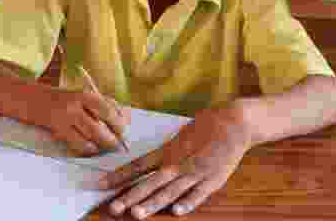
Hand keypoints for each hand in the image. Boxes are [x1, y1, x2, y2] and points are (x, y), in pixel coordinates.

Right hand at [40, 86, 129, 156]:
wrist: (35, 100)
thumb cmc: (66, 99)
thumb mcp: (84, 95)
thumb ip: (105, 104)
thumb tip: (124, 118)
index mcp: (86, 94)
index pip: (108, 110)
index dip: (119, 124)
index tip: (125, 133)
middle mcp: (76, 105)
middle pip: (99, 126)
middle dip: (111, 139)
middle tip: (118, 145)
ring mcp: (66, 118)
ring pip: (89, 136)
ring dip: (101, 144)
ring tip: (107, 147)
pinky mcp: (58, 129)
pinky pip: (77, 143)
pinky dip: (88, 148)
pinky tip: (92, 148)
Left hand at [98, 105, 252, 217]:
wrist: (235, 122)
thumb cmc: (208, 125)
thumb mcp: (181, 134)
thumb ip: (166, 150)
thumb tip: (150, 162)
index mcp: (169, 151)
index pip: (138, 165)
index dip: (119, 176)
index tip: (100, 185)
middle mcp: (178, 163)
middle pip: (150, 182)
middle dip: (130, 196)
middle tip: (113, 208)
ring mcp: (195, 173)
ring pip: (170, 191)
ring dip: (152, 203)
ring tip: (136, 214)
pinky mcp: (212, 180)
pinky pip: (197, 194)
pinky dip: (187, 203)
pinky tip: (176, 212)